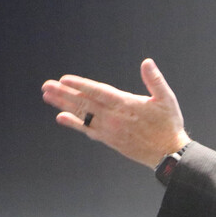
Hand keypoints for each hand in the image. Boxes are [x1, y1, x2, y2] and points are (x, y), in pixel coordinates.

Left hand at [41, 58, 190, 167]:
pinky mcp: (109, 139)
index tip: (64, 79)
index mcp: (127, 105)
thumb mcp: (166, 99)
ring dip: (64, 105)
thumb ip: (155, 80)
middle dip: (64, 94)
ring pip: (83, 115)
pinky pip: (88, 130)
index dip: (81, 85)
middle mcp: (114, 118)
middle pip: (85, 103)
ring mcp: (110, 130)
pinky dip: (74, 123)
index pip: (99, 92)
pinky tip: (61, 117)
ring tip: (48, 97)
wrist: (167, 154)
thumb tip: (147, 62)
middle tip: (46, 86)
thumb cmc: (168, 125)